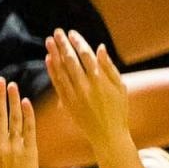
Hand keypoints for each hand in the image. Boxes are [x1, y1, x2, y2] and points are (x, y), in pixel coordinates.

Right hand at [0, 79, 38, 167]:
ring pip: (15, 120)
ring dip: (14, 101)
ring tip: (13, 86)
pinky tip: (26, 102)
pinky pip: (29, 129)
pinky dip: (28, 115)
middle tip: (0, 80)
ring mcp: (16, 148)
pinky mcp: (30, 151)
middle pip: (0, 116)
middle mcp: (1, 147)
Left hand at [44, 29, 127, 144]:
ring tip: (49, 41)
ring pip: (61, 71)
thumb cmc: (118, 109)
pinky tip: (49, 60)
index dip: (77, 42)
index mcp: (100, 81)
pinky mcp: (68, 104)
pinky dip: (52, 71)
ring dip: (54, 54)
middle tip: (56, 32)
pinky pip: (58, 85)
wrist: (108, 135)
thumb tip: (100, 47)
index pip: (86, 56)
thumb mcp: (120, 87)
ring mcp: (75, 96)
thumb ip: (109, 67)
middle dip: (63, 45)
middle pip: (71, 61)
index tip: (71, 33)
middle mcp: (86, 87)